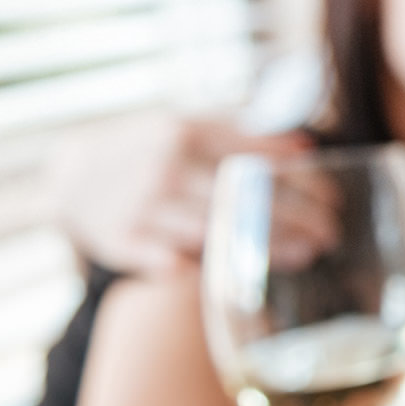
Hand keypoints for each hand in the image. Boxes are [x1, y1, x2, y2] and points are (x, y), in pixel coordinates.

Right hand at [47, 113, 314, 273]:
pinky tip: (234, 279)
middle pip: (242, 195)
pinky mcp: (123, 240)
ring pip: (215, 230)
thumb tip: (304, 148)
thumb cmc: (145, 152)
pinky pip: (168, 261)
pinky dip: (199, 269)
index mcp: (185, 132)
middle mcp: (165, 166)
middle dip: (295, 216)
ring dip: (265, 246)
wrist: (70, 176)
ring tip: (305, 255)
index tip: (334, 199)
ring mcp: (142, 204)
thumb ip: (242, 133)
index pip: (255, 157)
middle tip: (330, 234)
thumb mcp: (186, 126)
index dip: (301, 180)